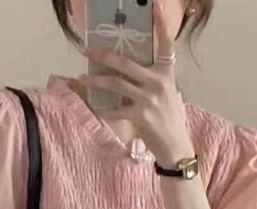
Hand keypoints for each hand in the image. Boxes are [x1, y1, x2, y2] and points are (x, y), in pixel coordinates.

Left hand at [77, 2, 194, 166]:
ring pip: (116, 84)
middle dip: (103, 56)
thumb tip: (124, 73)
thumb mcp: (165, 93)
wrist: (175, 147)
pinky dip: (102, 109)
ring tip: (81, 79)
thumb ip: (148, 80)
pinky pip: (115, 110)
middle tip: (87, 50)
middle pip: (126, 63)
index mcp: (166, 73)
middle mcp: (158, 82)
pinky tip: (92, 107)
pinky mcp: (141, 116)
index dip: (161, 25)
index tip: (156, 6)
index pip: (166, 44)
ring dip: (95, 81)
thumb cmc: (168, 119)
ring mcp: (149, 99)